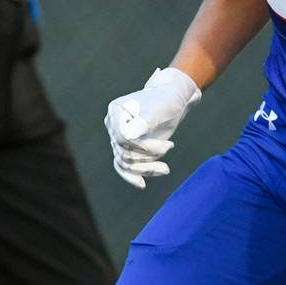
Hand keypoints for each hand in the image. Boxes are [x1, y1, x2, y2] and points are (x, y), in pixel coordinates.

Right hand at [105, 67, 200, 188]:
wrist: (172, 100)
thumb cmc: (166, 101)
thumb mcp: (158, 110)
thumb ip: (143, 122)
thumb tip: (128, 137)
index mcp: (116, 111)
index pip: (123, 137)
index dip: (143, 146)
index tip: (168, 146)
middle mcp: (113, 125)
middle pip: (124, 152)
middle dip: (148, 157)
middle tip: (170, 148)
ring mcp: (119, 138)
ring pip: (125, 162)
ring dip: (146, 169)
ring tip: (166, 169)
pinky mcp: (128, 148)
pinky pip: (124, 166)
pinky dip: (132, 175)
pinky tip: (142, 184)